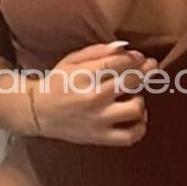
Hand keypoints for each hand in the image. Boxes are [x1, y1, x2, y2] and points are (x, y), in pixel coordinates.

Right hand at [29, 41, 158, 145]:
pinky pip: (130, 136)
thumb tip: (126, 48)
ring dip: (140, 100)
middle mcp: (93, 97)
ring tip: (135, 97)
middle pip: (132, 81)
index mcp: (85, 75)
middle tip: (149, 68)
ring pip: (136, 109)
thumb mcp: (72, 60)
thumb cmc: (58, 83)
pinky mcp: (100, 137)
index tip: (140, 58)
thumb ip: (99, 51)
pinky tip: (137, 117)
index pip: (121, 62)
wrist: (38, 112)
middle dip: (145, 71)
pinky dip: (140, 127)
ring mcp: (98, 119)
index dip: (136, 58)